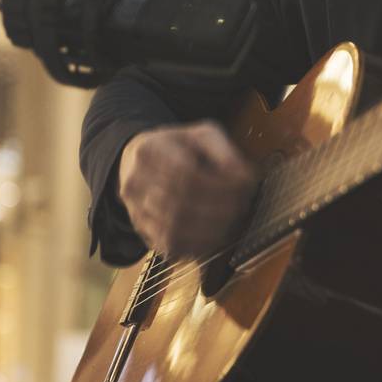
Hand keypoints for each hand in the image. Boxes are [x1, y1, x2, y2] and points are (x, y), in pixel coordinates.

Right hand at [117, 121, 256, 259]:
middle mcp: (135, 181)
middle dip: (220, 207)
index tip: (245, 185)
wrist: (138, 162)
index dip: (220, 184)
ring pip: (173, 228)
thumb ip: (225, 152)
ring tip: (234, 219)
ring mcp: (135, 208)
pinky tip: (218, 234)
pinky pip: (170, 245)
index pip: (184, 172)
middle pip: (180, 203)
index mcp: (149, 150)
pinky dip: (199, 244)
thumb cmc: (179, 147)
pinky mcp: (143, 231)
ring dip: (212, 228)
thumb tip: (246, 177)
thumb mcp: (202, 135)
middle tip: (244, 205)